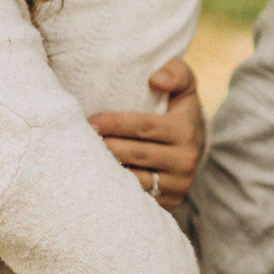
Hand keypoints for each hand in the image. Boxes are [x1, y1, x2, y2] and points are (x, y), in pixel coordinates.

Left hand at [89, 57, 203, 209]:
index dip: (115, 124)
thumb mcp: (183, 83)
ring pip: (135, 179)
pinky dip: (117, 188)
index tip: (90, 121)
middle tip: (78, 140)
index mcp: (187, 129)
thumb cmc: (178, 107)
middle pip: (136, 153)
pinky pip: (138, 196)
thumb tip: (155, 79)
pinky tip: (98, 178)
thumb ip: (175, 72)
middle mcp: (186, 159)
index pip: (145, 126)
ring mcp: (179, 184)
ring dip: (108, 170)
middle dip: (106, 147)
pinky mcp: (171, 201)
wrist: (195, 143)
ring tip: (83, 160)